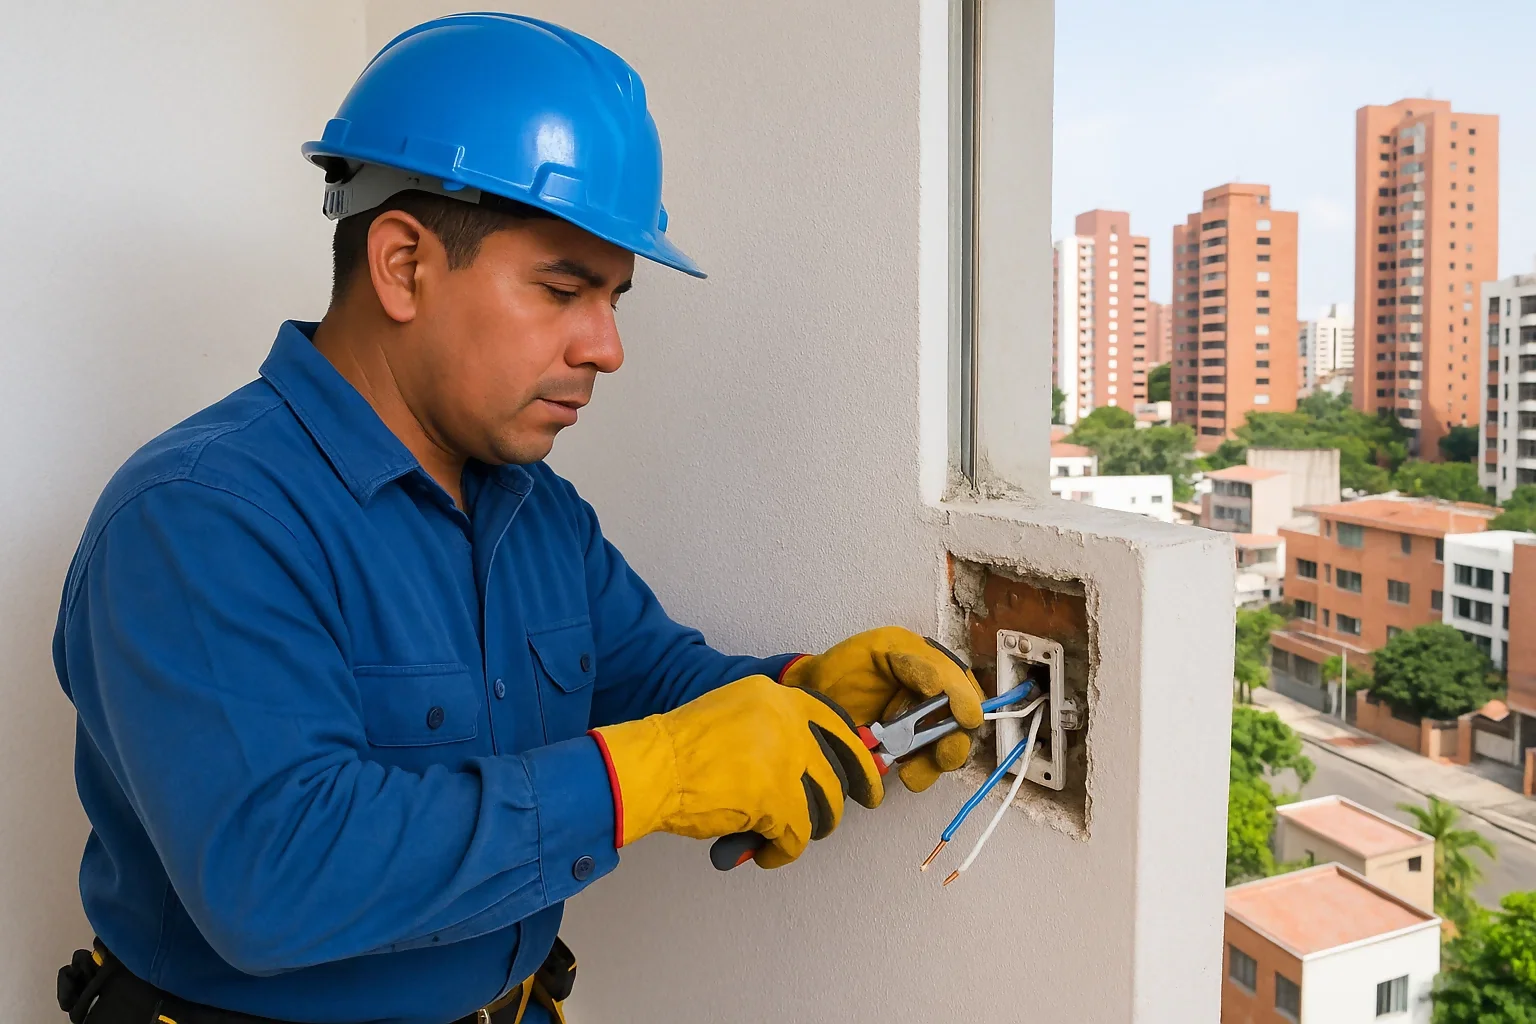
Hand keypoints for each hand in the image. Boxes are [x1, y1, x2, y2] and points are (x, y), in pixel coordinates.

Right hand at [591, 675, 883, 867]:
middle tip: (843, 813)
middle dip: (845, 797)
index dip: (856, 753)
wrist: (650, 766)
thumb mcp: (731, 713)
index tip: (868, 772)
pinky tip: (763, 853)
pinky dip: (782, 853)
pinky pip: (797, 837)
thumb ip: (771, 727)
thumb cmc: (677, 748)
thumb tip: (811, 765)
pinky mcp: (778, 800)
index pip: (836, 722)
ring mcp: (787, 760)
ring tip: (785, 838)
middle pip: (840, 767)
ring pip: (826, 806)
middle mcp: (789, 722)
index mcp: (777, 697)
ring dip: (810, 829)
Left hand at [782, 627, 983, 792]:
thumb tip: (937, 684)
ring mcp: (920, 725)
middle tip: (942, 755)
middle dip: (954, 741)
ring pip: (946, 749)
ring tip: (909, 773)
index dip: (965, 701)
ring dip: (933, 764)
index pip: (960, 684)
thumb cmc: (841, 667)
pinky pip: (923, 766)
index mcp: (929, 665)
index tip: (964, 718)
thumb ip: (910, 661)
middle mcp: (932, 696)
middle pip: (961, 723)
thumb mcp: (875, 649)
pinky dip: (917, 774)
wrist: (809, 694)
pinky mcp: (905, 750)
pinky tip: (901, 773)